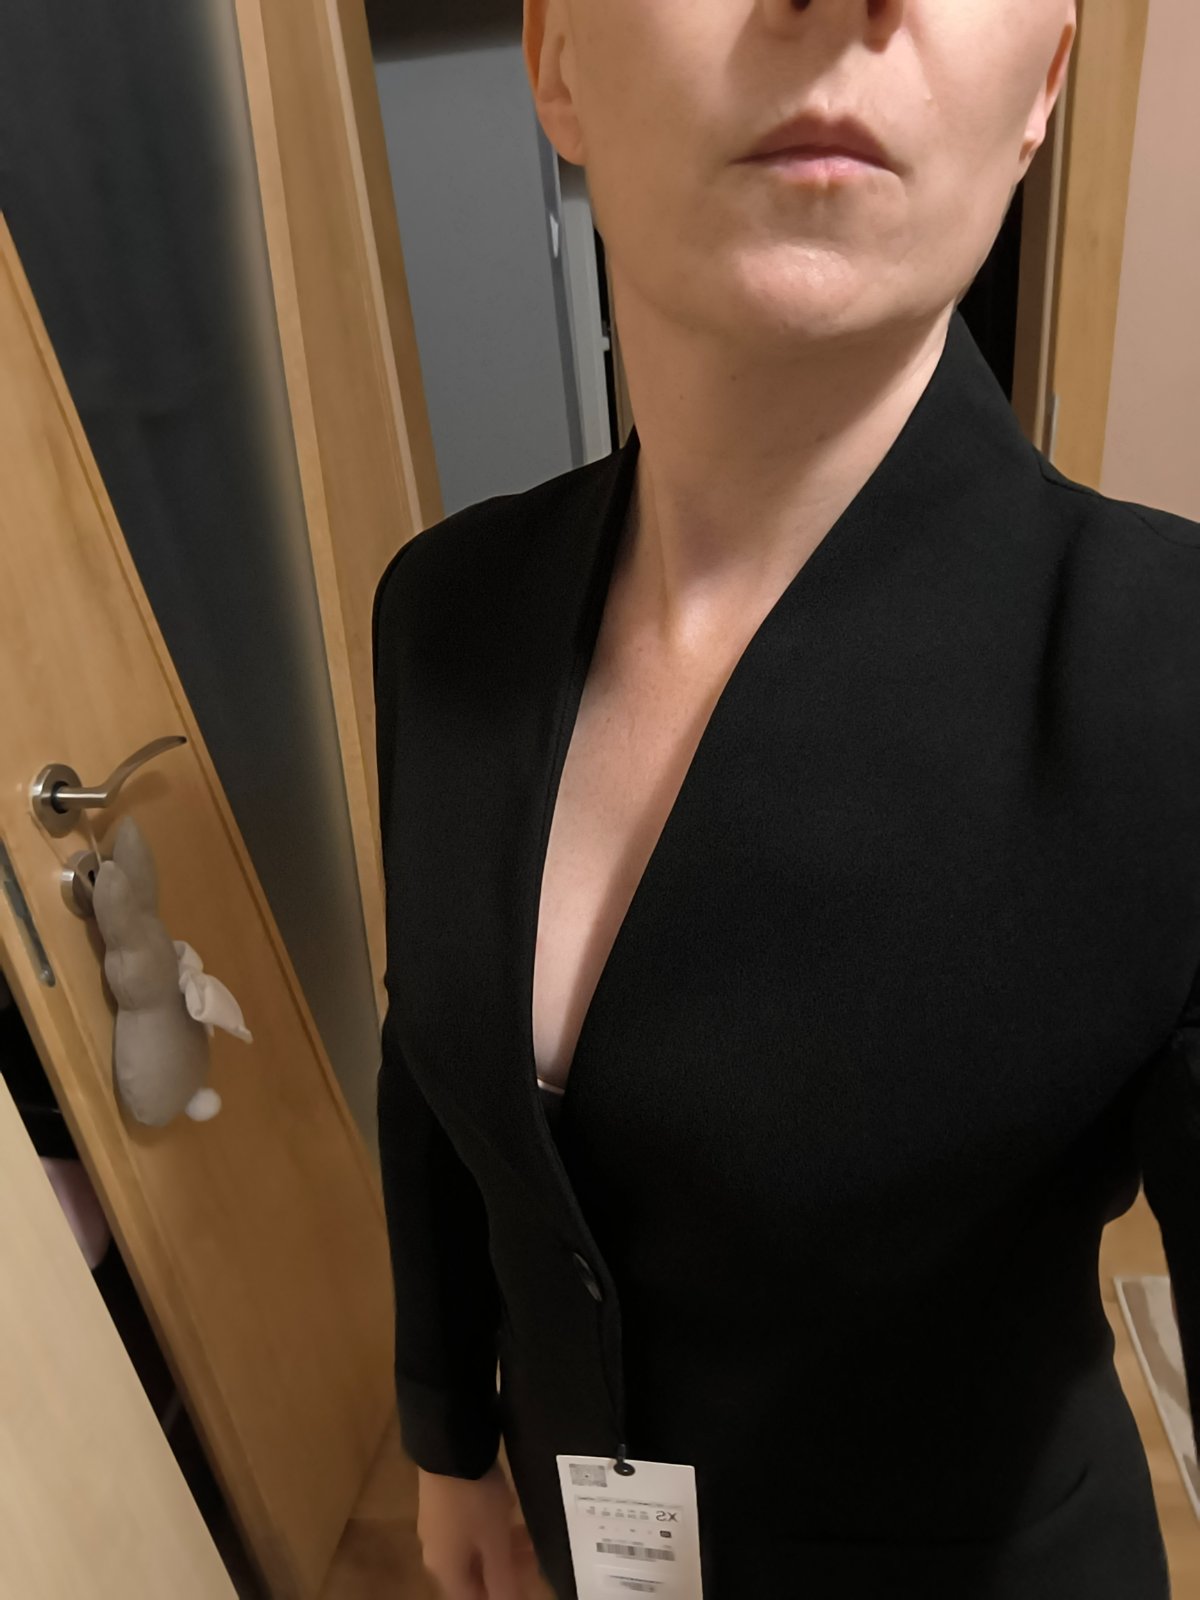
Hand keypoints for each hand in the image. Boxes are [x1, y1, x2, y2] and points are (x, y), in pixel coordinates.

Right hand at [416, 1461, 538, 1598]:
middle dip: (505, 1570)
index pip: (472, 1599)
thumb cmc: (474, 1500)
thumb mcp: (494, 1541)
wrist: (449, 1444)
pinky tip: (507, 1509)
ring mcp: (436, 1524)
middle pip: (472, 1574)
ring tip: (528, 1534)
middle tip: (534, 1557)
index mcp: (445, 1568)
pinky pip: (467, 1526)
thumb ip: (501, 1578)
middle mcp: (436, 1551)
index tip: (527, 1582)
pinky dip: (489, 1527)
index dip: (501, 1596)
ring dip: (501, 1547)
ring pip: (472, 1548)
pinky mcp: (441, 1499)